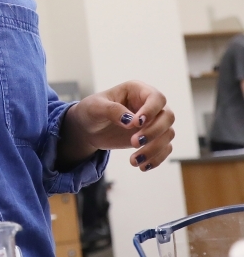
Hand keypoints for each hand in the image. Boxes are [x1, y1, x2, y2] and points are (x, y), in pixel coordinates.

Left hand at [58, 81, 174, 170]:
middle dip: (154, 132)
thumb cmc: (91, 111)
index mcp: (137, 90)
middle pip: (167, 117)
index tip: (137, 124)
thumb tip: (132, 122)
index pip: (156, 98)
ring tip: (133, 160)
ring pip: (168, 134)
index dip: (151, 111)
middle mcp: (149, 105)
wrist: (87, 129)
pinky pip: (164, 148)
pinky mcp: (152, 138)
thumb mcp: (96, 107)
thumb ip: (113, 110)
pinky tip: (141, 166)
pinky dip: (156, 159)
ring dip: (154, 149)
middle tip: (134, 143)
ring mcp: (153, 122)